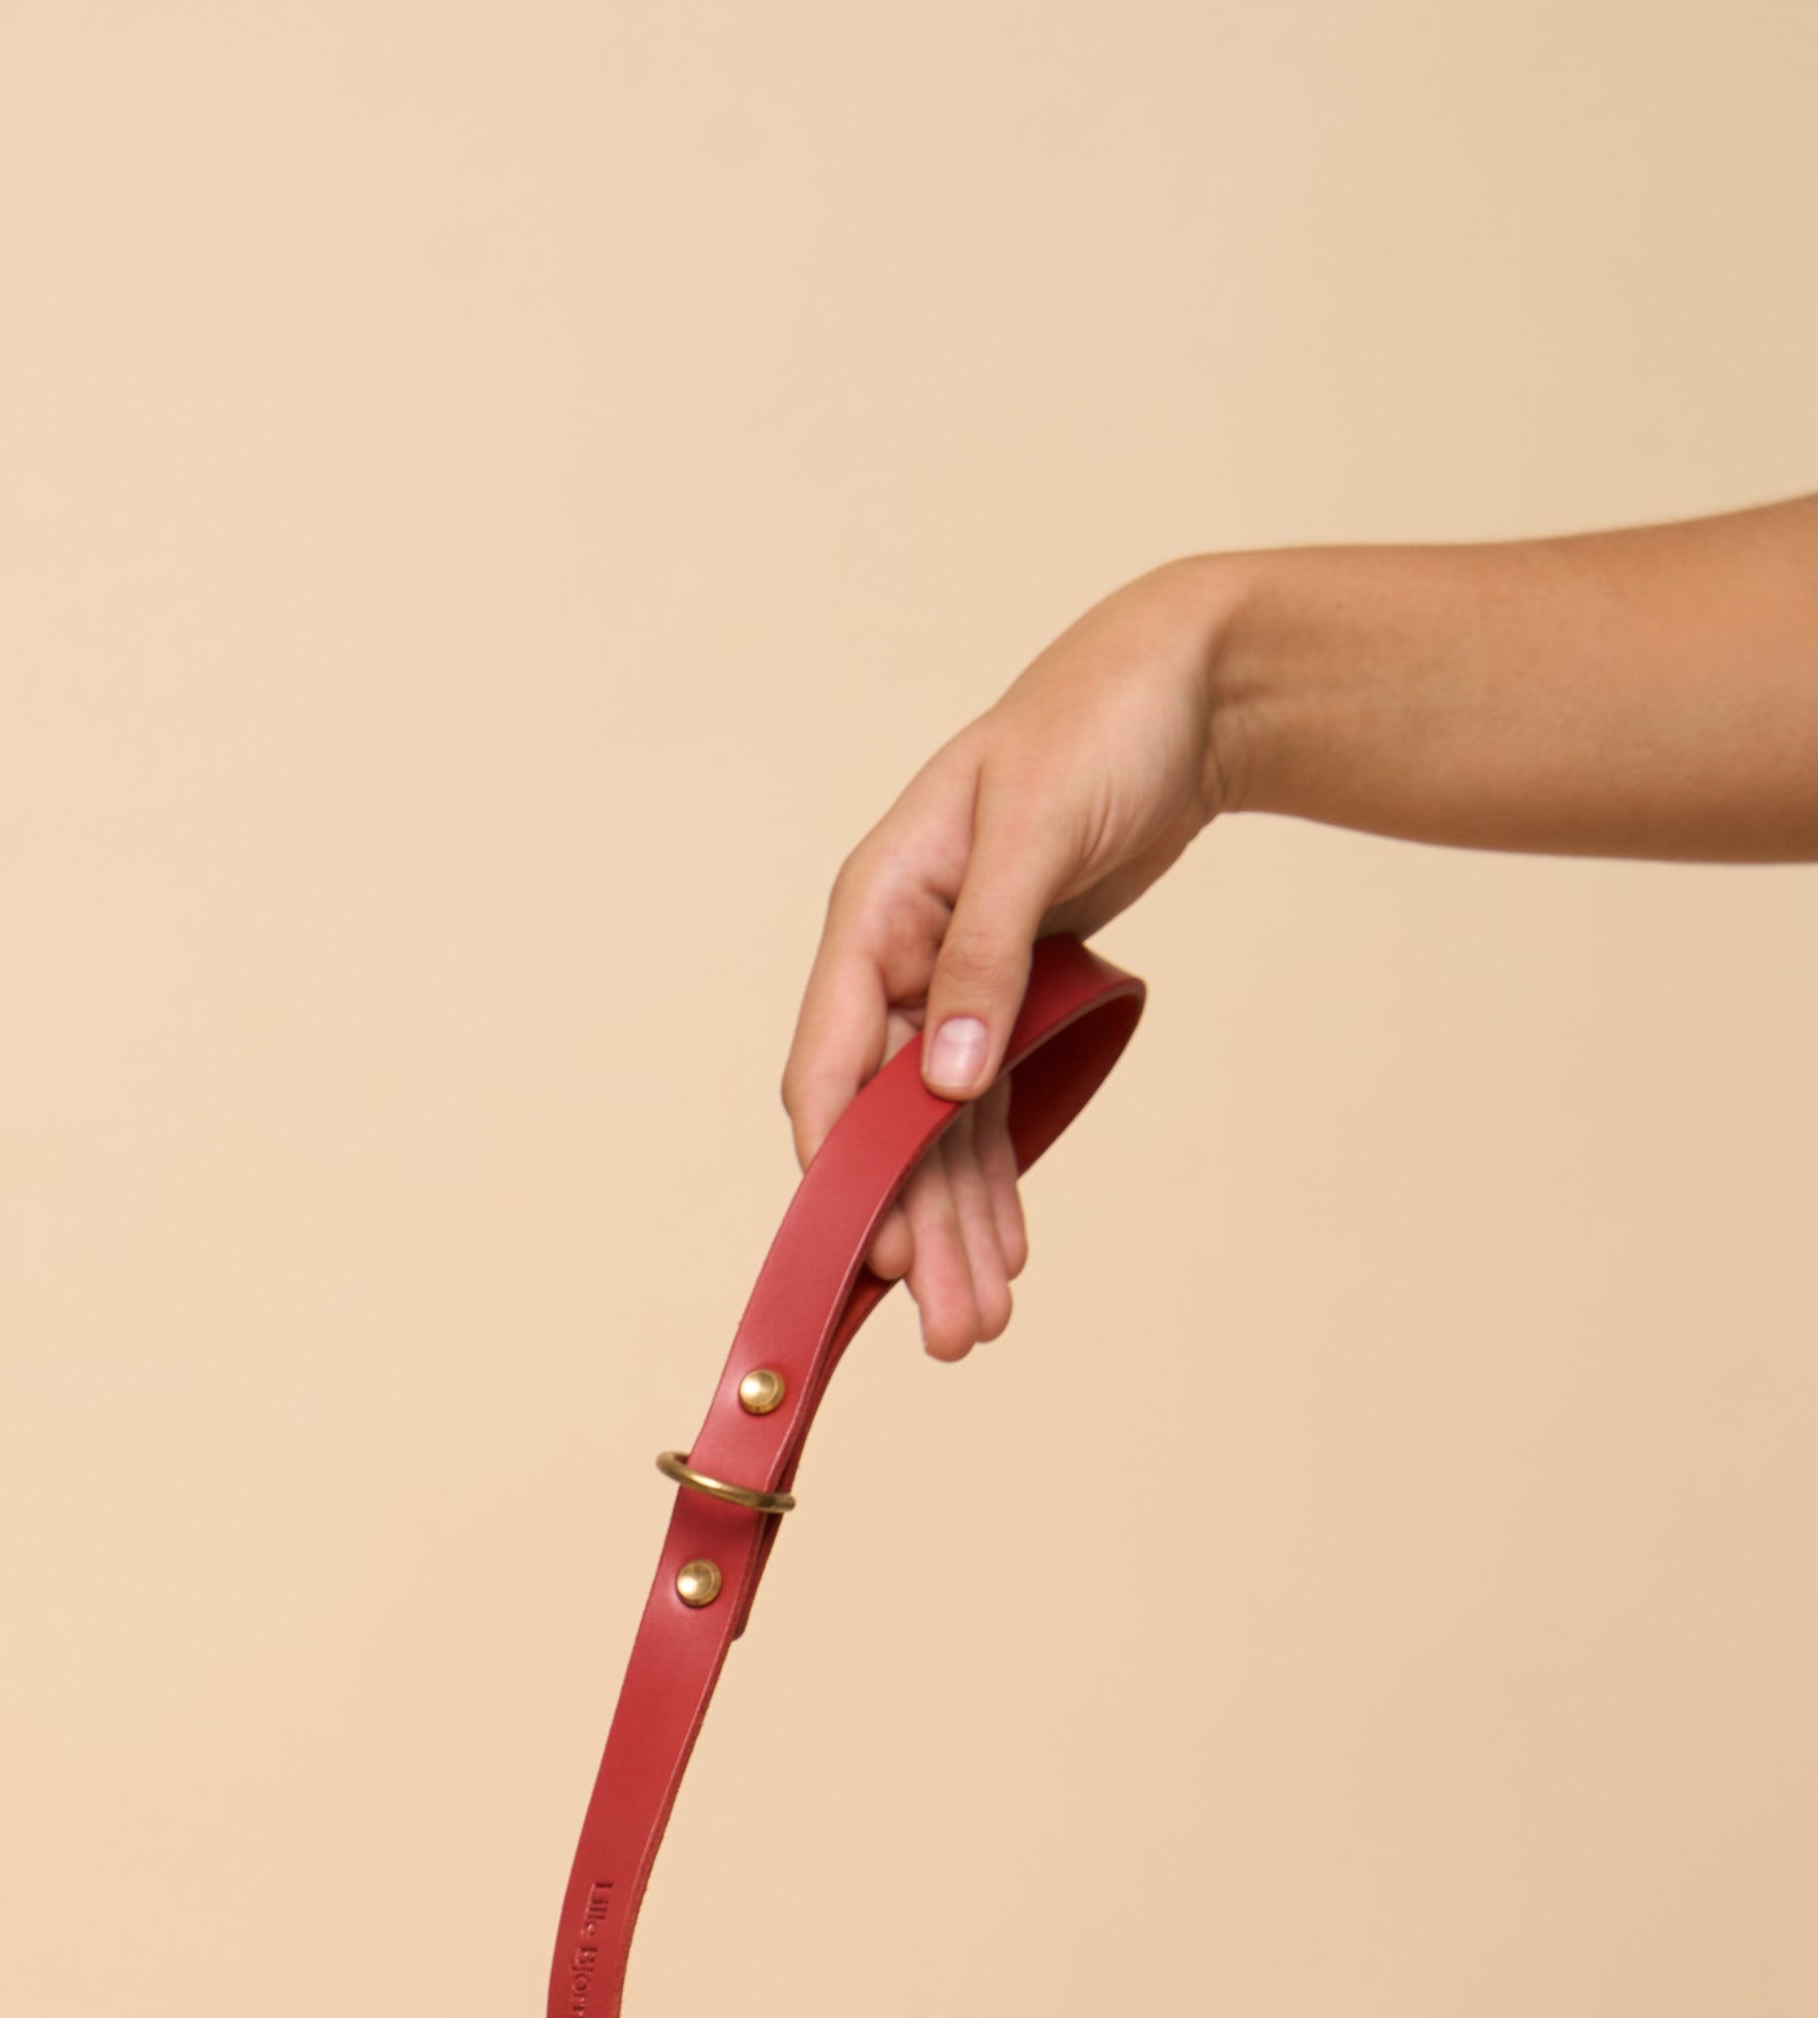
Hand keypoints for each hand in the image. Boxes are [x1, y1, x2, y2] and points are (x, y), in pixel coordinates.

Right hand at [783, 561, 1236, 1354]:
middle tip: (948, 1330)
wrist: (1185, 687)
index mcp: (875, 911)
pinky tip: (1008, 1248)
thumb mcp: (1036, 834)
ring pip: (939, 1133)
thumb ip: (987, 957)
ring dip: (957, 1225)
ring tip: (981, 1322)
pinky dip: (997, 1180)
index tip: (871, 1253)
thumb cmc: (1097, 729)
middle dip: (914, 1228)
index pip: (832, 1065)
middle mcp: (897, 959)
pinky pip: (988, 1112)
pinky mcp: (1007, 998)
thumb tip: (948, 1079)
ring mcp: (949, 985)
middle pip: (889, 1124)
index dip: (845, 1166)